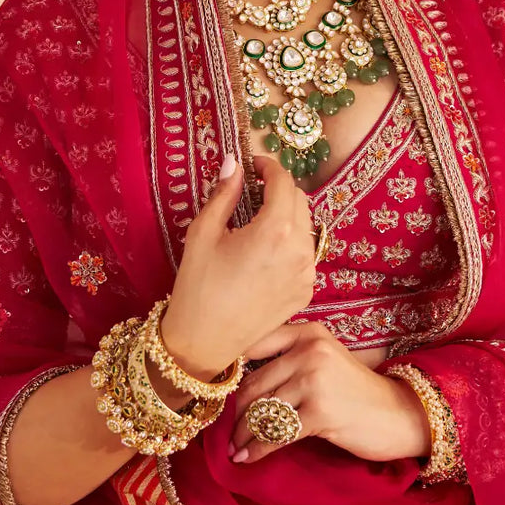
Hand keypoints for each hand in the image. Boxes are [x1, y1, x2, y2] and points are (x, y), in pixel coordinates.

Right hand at [160, 155, 316, 380]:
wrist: (204, 341)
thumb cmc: (197, 285)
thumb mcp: (203, 233)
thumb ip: (224, 193)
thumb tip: (234, 163)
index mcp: (275, 230)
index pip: (283, 182)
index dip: (268, 167)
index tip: (254, 165)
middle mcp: (300, 249)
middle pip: (300, 200)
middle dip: (279, 190)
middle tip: (253, 191)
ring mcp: (307, 273)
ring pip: (306, 227)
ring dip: (287, 215)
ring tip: (258, 221)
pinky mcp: (306, 291)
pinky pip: (305, 254)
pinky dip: (290, 243)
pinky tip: (265, 252)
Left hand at [227, 321, 431, 465]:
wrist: (398, 414)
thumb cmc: (356, 391)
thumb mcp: (325, 360)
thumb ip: (289, 360)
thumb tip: (238, 385)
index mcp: (308, 333)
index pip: (253, 348)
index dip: (230, 374)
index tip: (214, 395)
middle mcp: (309, 351)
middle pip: (254, 384)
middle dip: (235, 413)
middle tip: (224, 432)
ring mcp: (315, 380)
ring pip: (262, 410)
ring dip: (243, 435)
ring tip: (234, 448)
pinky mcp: (320, 411)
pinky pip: (277, 432)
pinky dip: (258, 449)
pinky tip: (248, 458)